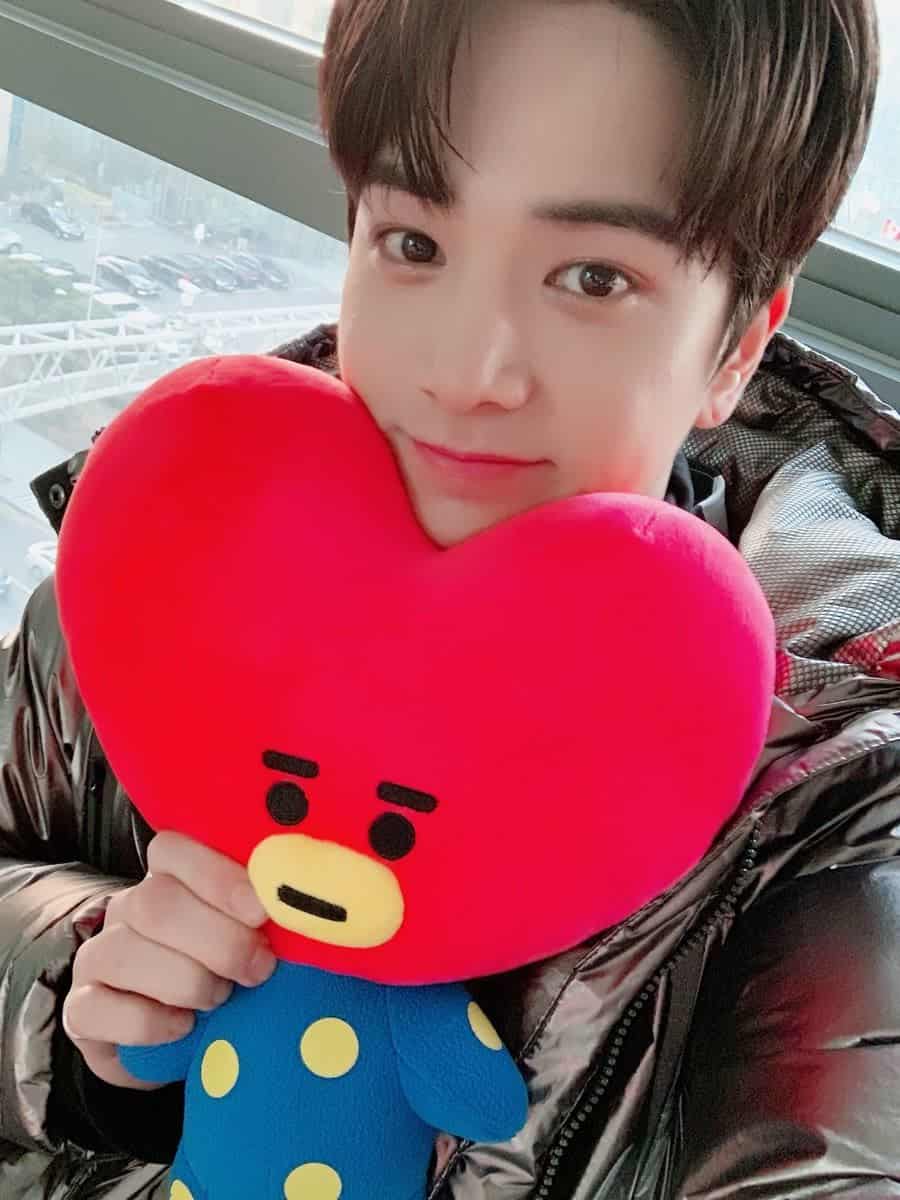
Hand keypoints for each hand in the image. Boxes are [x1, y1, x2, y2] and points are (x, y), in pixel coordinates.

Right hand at [62, 831, 275, 1088]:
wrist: (187, 1041)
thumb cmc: (231, 975)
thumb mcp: (255, 939)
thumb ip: (271, 916)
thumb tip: (317, 906)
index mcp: (172, 878)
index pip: (172, 849)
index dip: (218, 877)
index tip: (263, 911)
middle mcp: (128, 908)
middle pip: (155, 903)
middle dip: (218, 941)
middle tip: (258, 969)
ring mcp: (98, 956)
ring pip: (124, 952)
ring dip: (188, 982)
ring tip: (222, 999)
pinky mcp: (81, 1009)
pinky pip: (98, 1009)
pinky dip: (151, 1023)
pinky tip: (184, 1029)